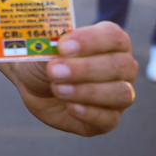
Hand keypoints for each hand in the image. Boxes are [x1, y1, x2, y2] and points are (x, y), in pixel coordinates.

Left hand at [7, 22, 137, 136]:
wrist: (33, 85)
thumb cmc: (44, 60)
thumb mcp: (42, 49)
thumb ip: (50, 47)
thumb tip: (55, 49)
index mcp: (111, 41)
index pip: (113, 36)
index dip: (90, 41)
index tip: (62, 46)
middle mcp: (122, 67)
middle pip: (119, 65)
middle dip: (86, 68)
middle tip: (55, 70)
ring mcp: (119, 94)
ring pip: (121, 94)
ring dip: (88, 92)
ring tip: (58, 88)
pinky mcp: (110, 119)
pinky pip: (110, 119)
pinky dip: (89, 113)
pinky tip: (70, 107)